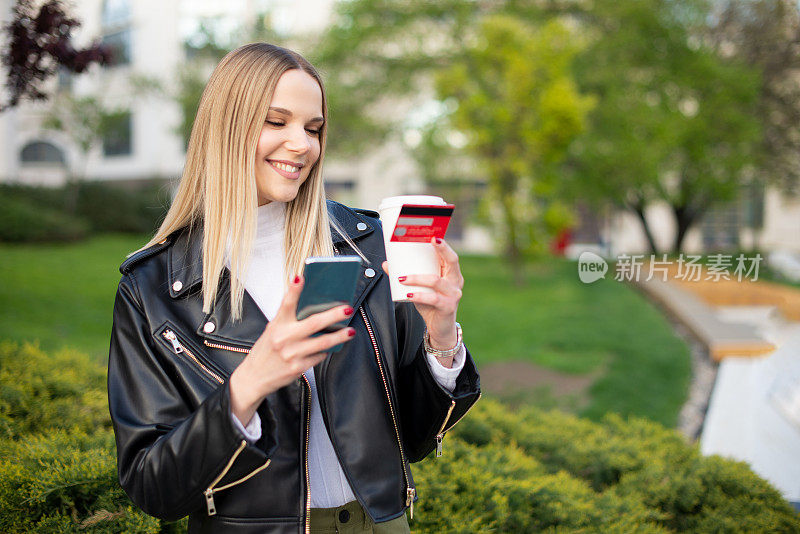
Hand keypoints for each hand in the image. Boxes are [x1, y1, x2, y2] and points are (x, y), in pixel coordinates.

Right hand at [229, 275, 354, 423]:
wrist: (254, 377)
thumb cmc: (266, 351)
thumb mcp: (272, 331)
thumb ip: (289, 320)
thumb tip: (313, 308)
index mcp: (277, 325)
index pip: (286, 304)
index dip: (293, 290)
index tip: (301, 277)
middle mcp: (284, 338)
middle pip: (314, 323)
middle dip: (334, 315)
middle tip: (347, 309)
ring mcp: (292, 354)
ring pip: (322, 342)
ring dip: (339, 336)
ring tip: (350, 331)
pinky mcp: (298, 367)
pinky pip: (319, 356)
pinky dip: (327, 351)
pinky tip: (332, 347)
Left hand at [382, 237, 463, 365]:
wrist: (439, 327)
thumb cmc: (431, 303)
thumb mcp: (419, 287)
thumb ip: (405, 275)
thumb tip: (386, 263)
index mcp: (451, 273)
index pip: (450, 255)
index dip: (443, 244)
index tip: (433, 235)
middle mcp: (455, 281)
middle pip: (452, 261)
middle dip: (442, 249)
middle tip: (430, 241)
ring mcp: (454, 294)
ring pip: (436, 280)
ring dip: (417, 277)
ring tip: (402, 278)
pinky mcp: (448, 307)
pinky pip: (433, 299)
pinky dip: (419, 296)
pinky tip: (408, 295)